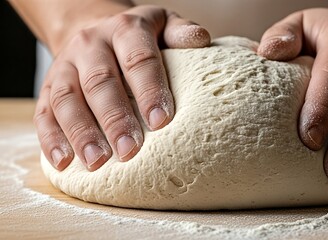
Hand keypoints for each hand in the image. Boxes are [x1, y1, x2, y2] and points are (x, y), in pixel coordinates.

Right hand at [34, 5, 209, 170]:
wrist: (97, 31)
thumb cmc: (140, 38)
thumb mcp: (164, 25)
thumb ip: (181, 32)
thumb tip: (201, 40)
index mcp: (125, 29)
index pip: (138, 59)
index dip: (149, 90)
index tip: (161, 122)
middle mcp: (91, 45)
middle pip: (100, 82)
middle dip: (114, 118)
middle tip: (129, 150)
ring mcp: (65, 66)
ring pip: (67, 99)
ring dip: (81, 133)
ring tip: (97, 162)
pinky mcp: (48, 87)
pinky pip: (44, 112)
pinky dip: (51, 138)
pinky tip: (63, 162)